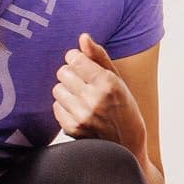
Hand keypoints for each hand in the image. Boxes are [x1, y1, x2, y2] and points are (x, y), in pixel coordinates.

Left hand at [52, 33, 144, 151]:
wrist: (128, 146)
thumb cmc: (125, 110)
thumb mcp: (118, 80)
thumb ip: (99, 57)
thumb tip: (83, 37)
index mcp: (107, 83)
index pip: (74, 59)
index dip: (76, 59)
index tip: (82, 64)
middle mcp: (94, 99)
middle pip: (63, 72)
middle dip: (71, 74)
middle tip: (84, 83)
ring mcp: (81, 115)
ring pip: (57, 89)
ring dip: (67, 91)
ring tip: (82, 98)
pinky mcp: (72, 128)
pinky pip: (56, 107)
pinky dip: (65, 107)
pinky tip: (79, 111)